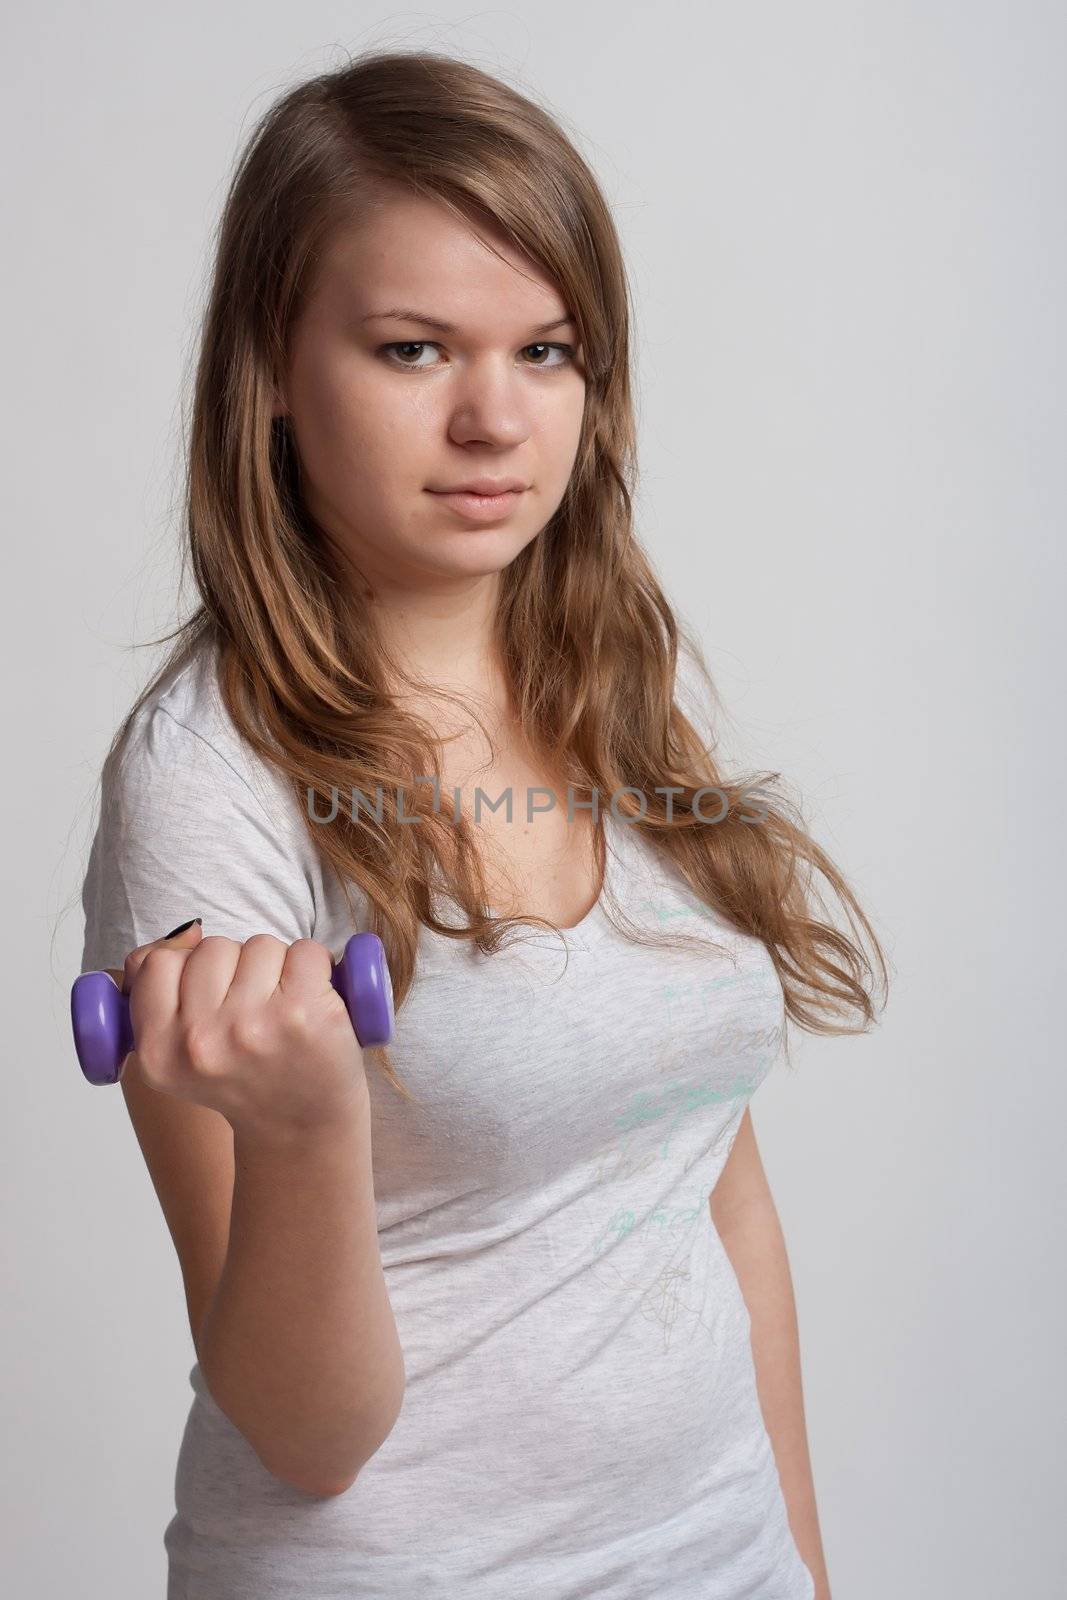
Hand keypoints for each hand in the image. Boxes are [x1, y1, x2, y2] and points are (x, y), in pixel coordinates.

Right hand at [109, 921, 368, 1140]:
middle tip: (252, 1014)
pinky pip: (306, 950)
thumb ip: (160, 992)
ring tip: (281, 1012)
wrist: (300, 1130)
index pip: (155, 962)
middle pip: (212, 947)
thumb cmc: (243, 1080)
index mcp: (158, 1051)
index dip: (188, 970)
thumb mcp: (176, 1053)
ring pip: (259, 944)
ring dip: (277, 968)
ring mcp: (253, 1025)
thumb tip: (187, 931)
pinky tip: (314, 1005)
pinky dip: (317, 968)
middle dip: (236, 968)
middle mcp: (200, 1041)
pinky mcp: (305, 1012)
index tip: (211, 1001)